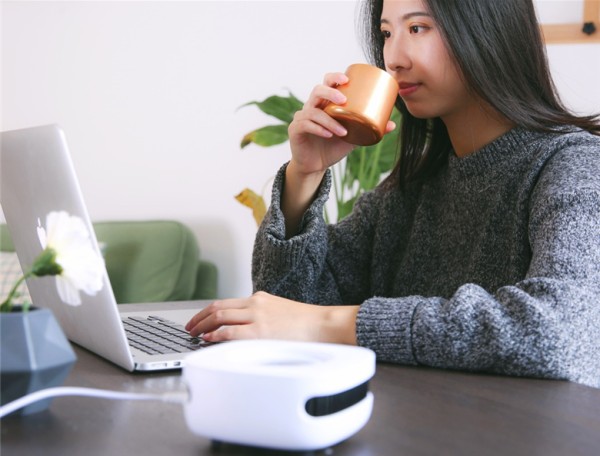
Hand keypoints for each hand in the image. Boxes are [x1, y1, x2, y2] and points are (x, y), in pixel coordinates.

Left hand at [185, 291, 358, 344]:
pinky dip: (215, 335)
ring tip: (194, 335)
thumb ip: (261, 316)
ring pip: (219, 317)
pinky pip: (230, 332)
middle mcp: (255, 304)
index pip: (225, 302)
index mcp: (260, 298)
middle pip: (217, 307)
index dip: (207, 311)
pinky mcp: (260, 332)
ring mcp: (257, 317)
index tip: (199, 319)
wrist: (325, 325)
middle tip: (190, 328)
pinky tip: (208, 339)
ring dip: (202, 326)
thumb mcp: (279, 312)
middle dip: (199, 318)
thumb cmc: (307, 323)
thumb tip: (244, 329)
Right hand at [288, 72, 396, 176]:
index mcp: (325, 104)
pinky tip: (328, 135)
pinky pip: (305, 125)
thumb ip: (369, 129)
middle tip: (344, 99)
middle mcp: (312, 107)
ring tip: (343, 131)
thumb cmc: (333, 147)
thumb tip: (393, 124)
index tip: (347, 78)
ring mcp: (301, 117)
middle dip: (330, 92)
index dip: (334, 77)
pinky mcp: (295, 130)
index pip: (327, 83)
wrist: (316, 165)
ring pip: (313, 111)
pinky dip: (318, 129)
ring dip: (329, 120)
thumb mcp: (354, 137)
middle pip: (317, 90)